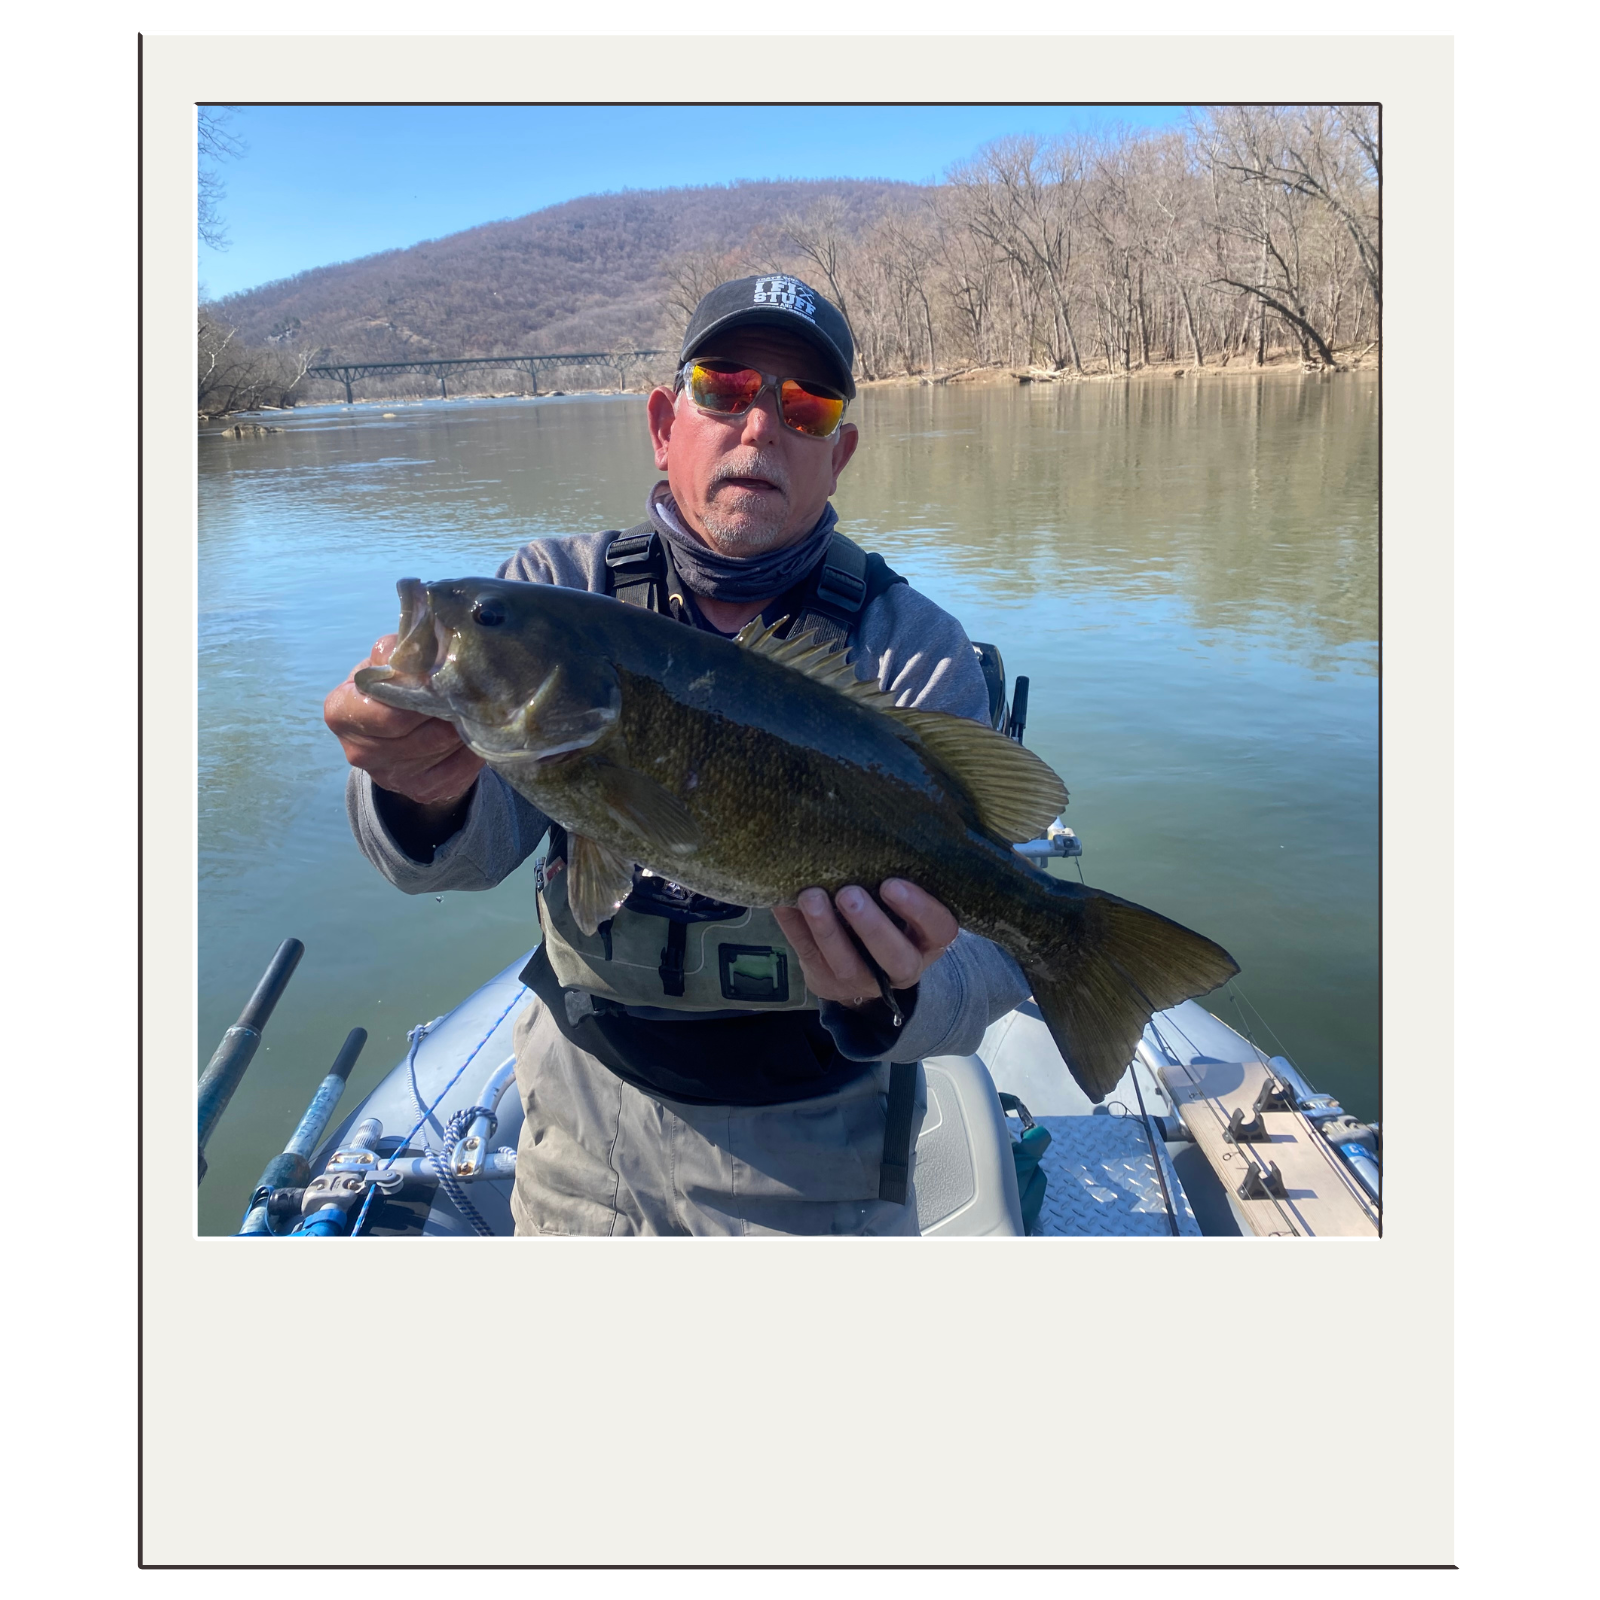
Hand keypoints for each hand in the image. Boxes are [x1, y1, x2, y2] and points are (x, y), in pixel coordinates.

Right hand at [323, 633, 483, 810]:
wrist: (396, 733)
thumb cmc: (388, 688)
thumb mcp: (384, 662)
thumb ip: (397, 651)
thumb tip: (423, 647)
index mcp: (341, 712)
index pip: (387, 712)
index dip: (421, 696)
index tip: (441, 680)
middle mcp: (358, 751)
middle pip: (421, 732)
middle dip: (447, 709)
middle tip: (467, 691)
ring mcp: (390, 777)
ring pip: (444, 746)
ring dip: (463, 725)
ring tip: (470, 707)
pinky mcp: (421, 791)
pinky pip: (461, 768)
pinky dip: (474, 748)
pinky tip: (473, 732)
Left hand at [772, 879, 958, 1009]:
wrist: (861, 969)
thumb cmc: (888, 917)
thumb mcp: (903, 905)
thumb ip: (895, 881)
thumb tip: (869, 835)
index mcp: (928, 942)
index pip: (939, 929)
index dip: (919, 909)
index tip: (891, 884)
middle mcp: (902, 967)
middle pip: (894, 956)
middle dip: (870, 925)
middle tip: (849, 894)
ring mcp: (863, 980)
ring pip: (847, 962)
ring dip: (827, 928)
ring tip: (810, 897)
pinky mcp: (827, 981)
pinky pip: (809, 956)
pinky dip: (794, 927)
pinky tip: (784, 903)